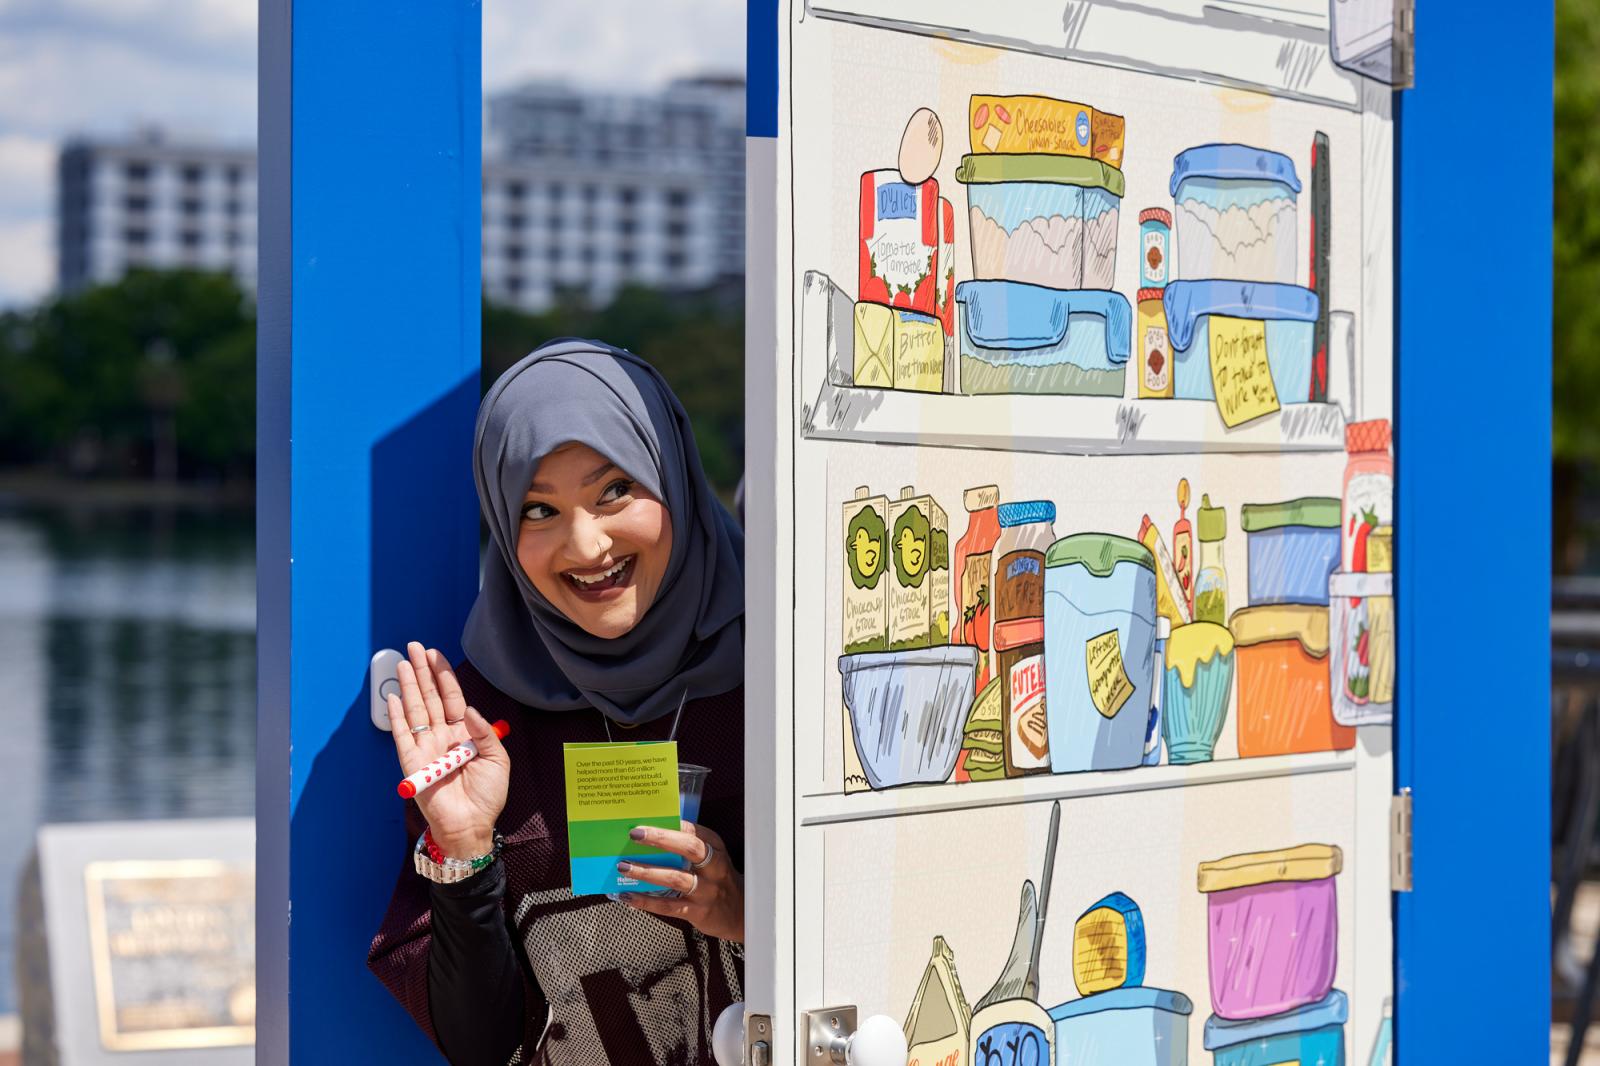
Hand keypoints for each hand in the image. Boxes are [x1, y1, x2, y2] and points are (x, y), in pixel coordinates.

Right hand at [385, 642, 509, 857]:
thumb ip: (484, 732)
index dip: (444, 675)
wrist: (471, 825)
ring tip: (403, 663)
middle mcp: (443, 736)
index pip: (452, 697)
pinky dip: (397, 717)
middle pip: (430, 697)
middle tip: (414, 647)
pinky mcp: (412, 763)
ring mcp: (426, 748)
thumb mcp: (497, 759)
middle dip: (422, 672)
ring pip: (415, 710)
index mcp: (465, 733)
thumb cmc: (487, 795)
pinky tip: (393, 697)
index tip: (435, 654)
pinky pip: (402, 736)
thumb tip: (469, 709)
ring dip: (408, 686)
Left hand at [618, 821, 742, 942]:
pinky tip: (628, 895)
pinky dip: (646, 901)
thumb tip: (650, 836)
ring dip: (647, 871)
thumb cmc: (718, 880)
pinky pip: (668, 905)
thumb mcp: (711, 858)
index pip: (692, 830)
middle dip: (660, 839)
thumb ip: (687, 847)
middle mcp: (714, 866)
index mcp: (715, 847)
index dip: (668, 824)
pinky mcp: (698, 911)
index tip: (644, 821)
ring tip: (624, 866)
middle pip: (689, 848)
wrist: (741, 913)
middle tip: (635, 834)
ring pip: (675, 877)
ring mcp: (707, 890)